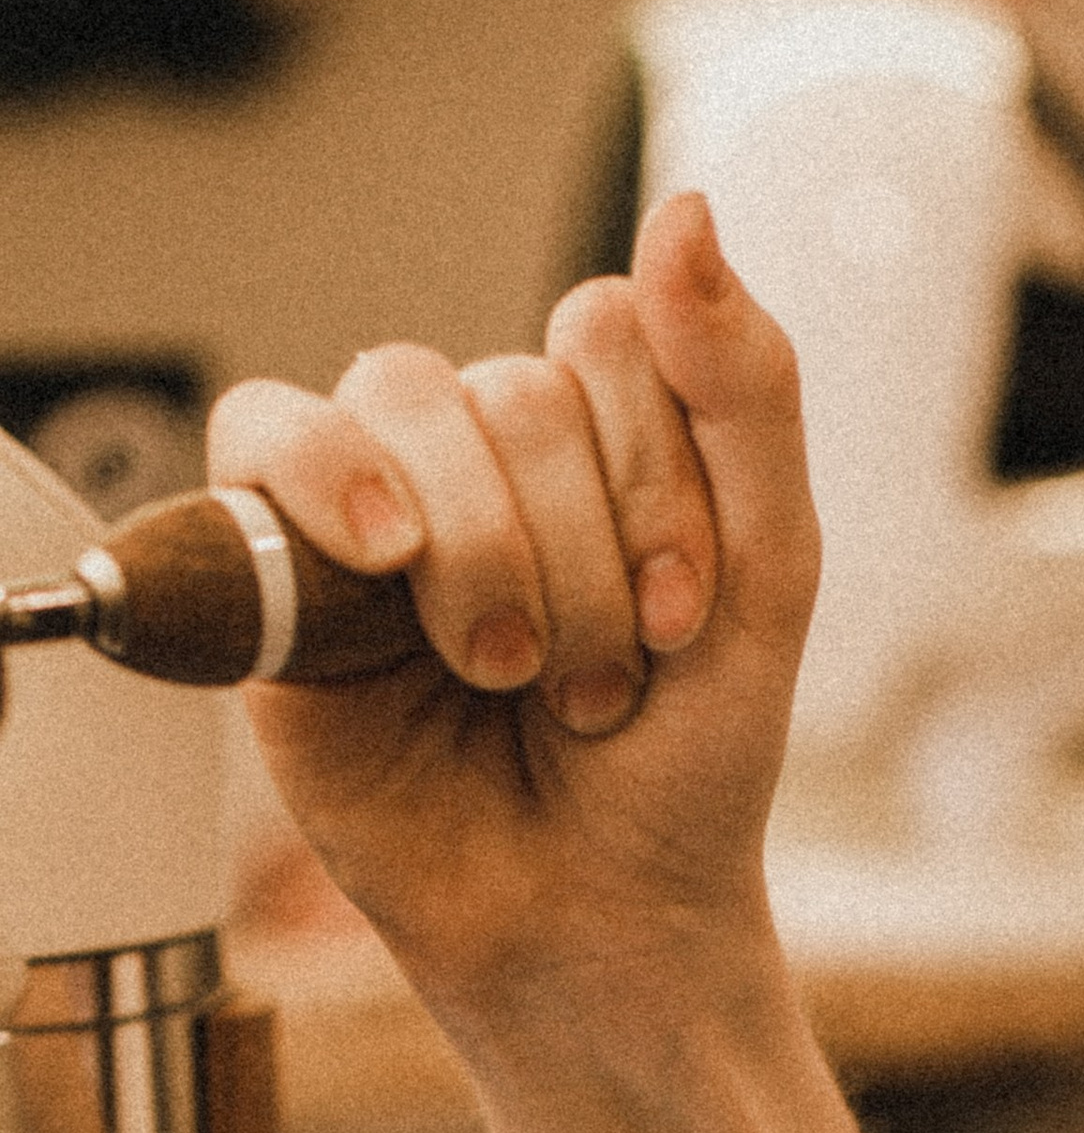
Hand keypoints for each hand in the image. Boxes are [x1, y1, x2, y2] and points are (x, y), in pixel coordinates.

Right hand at [207, 193, 819, 1024]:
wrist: (600, 920)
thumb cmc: (680, 768)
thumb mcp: (767, 575)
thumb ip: (746, 389)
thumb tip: (681, 212)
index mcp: (600, 430)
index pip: (611, 333)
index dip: (656, 478)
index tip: (684, 616)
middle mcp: (486, 449)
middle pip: (519, 386)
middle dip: (585, 556)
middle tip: (601, 685)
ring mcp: (381, 498)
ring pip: (412, 402)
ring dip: (491, 559)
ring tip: (512, 677)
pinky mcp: (286, 565)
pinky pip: (268, 434)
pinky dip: (333, 481)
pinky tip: (391, 564)